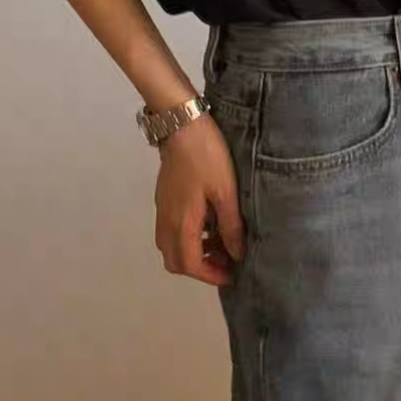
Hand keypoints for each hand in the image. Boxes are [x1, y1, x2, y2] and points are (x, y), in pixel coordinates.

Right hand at [154, 113, 244, 286]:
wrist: (183, 125)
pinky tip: (208, 221)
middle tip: (225, 260)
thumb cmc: (207, 157)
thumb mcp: (226, 191)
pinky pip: (171, 229)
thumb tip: (237, 254)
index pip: (190, 264)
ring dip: (193, 251)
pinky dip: (188, 236)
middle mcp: (166, 221)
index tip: (231, 274)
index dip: (211, 276)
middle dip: (200, 267)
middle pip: (175, 261)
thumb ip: (231, 225)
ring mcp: (162, 209)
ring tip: (220, 240)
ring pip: (171, 246)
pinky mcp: (163, 198)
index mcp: (182, 223)